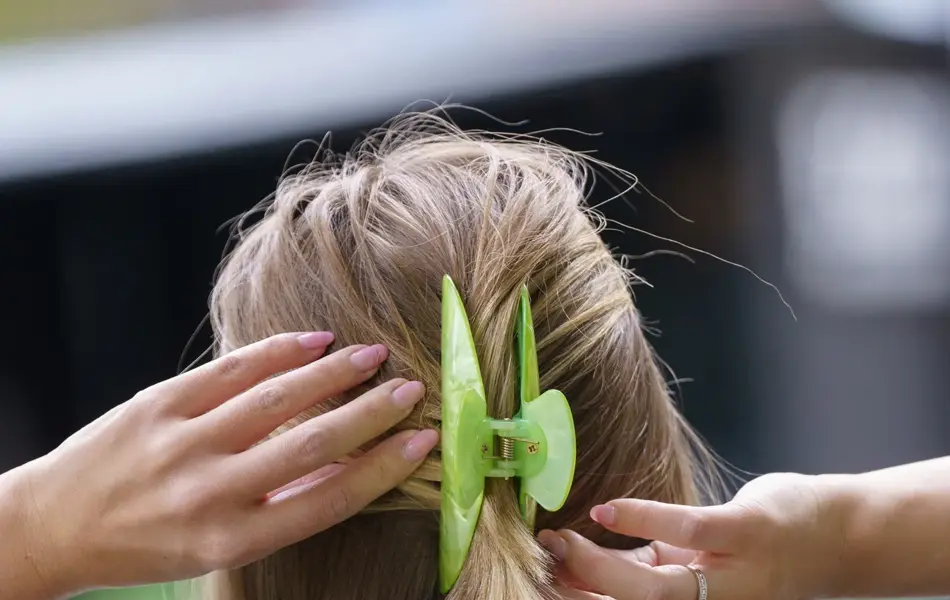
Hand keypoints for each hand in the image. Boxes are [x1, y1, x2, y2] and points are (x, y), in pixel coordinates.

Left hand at [4, 332, 438, 596]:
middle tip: (411, 390)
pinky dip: (278, 351)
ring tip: (371, 357)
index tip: (421, 440)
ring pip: (275, 399)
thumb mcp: (220, 547)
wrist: (56, 525)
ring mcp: (182, 443)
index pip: (328, 500)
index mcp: (232, 539)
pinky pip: (230, 369)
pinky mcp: (158, 403)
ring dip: (332, 374)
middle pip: (311, 445)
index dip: (383, 467)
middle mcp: (210, 492)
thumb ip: (282, 508)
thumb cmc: (149, 542)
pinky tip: (313, 341)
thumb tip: (351, 466)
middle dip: (370, 414)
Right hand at [540, 473, 846, 599]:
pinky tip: (606, 511)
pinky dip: (641, 521)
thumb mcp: (696, 563)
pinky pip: (686, 531)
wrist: (839, 535)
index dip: (575, 597)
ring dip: (598, 568)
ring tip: (560, 540)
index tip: (536, 570)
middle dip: (578, 589)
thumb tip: (575, 554)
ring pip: (655, 588)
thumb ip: (644, 562)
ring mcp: (732, 573)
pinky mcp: (747, 532)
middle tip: (541, 557)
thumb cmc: (755, 547)